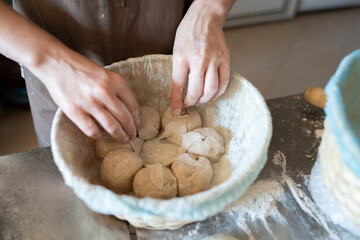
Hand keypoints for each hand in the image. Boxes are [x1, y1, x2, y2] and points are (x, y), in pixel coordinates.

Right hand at [0, 2, 138, 142]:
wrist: (54, 62)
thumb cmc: (80, 67)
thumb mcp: (104, 73)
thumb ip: (115, 89)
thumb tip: (126, 109)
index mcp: (115, 81)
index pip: (133, 105)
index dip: (137, 118)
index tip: (138, 125)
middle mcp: (105, 92)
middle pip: (125, 118)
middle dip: (131, 130)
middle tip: (133, 136)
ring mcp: (90, 102)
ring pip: (112, 127)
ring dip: (120, 136)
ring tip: (123, 140)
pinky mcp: (75, 111)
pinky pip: (92, 130)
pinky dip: (99, 136)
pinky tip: (101, 136)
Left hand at [170, 0, 233, 114]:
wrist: (206, 16)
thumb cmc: (188, 32)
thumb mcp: (176, 51)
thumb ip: (176, 73)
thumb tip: (173, 94)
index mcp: (181, 57)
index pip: (178, 86)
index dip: (176, 102)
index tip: (176, 111)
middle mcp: (198, 59)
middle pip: (196, 91)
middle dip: (191, 102)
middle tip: (188, 104)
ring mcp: (214, 59)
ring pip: (211, 89)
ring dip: (205, 99)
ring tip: (200, 99)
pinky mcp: (225, 58)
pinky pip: (224, 82)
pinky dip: (218, 92)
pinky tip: (212, 94)